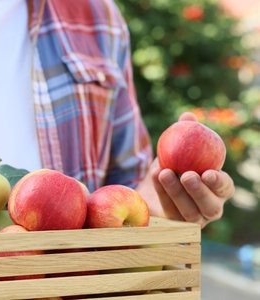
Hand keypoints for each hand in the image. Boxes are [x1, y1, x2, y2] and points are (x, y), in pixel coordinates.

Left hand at [139, 112, 234, 227]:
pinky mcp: (173, 226)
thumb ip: (184, 132)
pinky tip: (154, 177)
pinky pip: (169, 213)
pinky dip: (162, 194)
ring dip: (176, 192)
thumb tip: (187, 116)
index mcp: (217, 189)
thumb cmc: (172, 164)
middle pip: (211, 207)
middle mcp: (209, 208)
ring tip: (163, 172)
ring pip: (189, 213)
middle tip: (187, 175)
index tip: (208, 172)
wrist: (149, 185)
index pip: (225, 188)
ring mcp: (191, 220)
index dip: (219, 182)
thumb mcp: (176, 148)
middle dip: (199, 191)